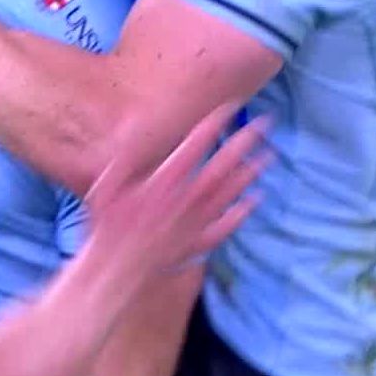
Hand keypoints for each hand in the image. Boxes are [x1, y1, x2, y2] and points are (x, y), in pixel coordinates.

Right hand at [85, 105, 268, 275]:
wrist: (119, 268)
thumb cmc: (109, 227)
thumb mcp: (106, 186)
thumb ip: (123, 157)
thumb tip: (134, 129)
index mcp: (166, 178)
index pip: (197, 144)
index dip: (215, 124)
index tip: (230, 107)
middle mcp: (188, 196)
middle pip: (222, 164)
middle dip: (244, 141)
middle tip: (264, 124)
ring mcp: (198, 219)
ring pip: (231, 191)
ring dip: (251, 171)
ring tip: (269, 154)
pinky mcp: (201, 241)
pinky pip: (227, 224)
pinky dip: (242, 212)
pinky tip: (255, 200)